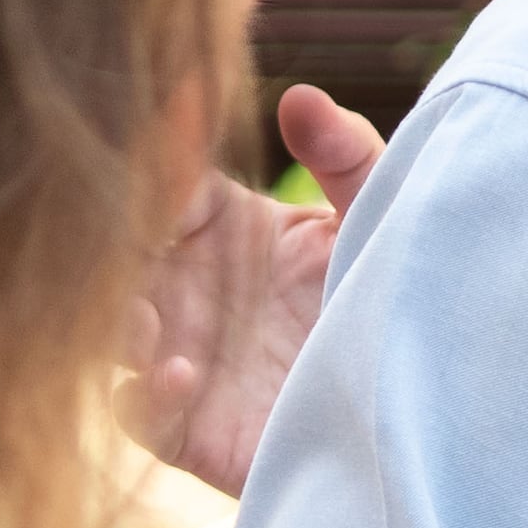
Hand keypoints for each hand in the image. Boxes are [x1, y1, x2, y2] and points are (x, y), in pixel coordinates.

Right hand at [119, 87, 389, 497]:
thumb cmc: (388, 293)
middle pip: (118, 257)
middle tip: (121, 238)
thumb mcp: (373, 218)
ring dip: (114, 323)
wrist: (421, 400)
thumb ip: (346, 156)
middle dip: (105, 248)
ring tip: (142, 317)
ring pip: (112, 332)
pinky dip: (147, 397)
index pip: (162, 182)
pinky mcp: (194, 430)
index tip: (161, 151)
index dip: (153, 164)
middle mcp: (187, 288)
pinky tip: (181, 374)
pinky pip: (143, 416)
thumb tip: (300, 97)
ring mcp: (183, 355)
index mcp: (221, 226)